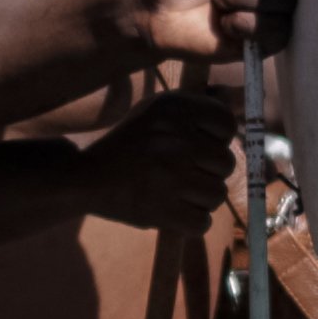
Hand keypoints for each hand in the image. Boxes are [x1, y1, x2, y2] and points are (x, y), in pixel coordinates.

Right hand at [72, 90, 244, 223]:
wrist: (84, 177)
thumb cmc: (130, 145)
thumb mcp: (157, 113)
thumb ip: (196, 106)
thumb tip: (232, 96)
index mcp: (173, 107)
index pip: (226, 123)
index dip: (216, 139)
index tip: (197, 146)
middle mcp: (174, 137)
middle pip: (226, 163)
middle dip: (208, 172)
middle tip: (182, 173)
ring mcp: (170, 174)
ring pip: (217, 194)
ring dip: (200, 199)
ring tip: (174, 192)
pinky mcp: (163, 208)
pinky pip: (202, 222)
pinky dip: (190, 222)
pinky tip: (171, 211)